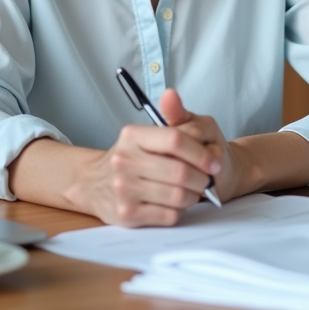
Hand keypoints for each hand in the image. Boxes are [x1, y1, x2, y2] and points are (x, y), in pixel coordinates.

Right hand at [65, 89, 224, 226]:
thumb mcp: (149, 133)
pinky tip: (175, 203)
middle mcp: (124, 161)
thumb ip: (170, 116)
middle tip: (205, 180)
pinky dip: (180, 210)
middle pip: (180, 172)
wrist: (93, 184)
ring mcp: (123, 189)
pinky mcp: (126, 215)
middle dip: (201, 178)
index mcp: (132, 136)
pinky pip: (169, 215)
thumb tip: (171, 94)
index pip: (176, 140)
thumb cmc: (132, 158)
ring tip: (191, 191)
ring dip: (193, 196)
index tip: (214, 163)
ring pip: (178, 196)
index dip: (202, 153)